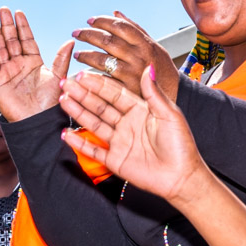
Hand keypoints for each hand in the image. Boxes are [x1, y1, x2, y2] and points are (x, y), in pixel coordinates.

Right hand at [0, 7, 73, 121]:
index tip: (18, 13)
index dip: (22, 26)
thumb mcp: (58, 77)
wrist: (38, 122)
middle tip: (3, 9)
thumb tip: (70, 41)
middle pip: (11, 41)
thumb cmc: (51, 103)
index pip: (26, 40)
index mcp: (34, 62)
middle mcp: (19, 65)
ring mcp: (7, 73)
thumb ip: (61, 59)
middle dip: (7, 25)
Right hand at [58, 66, 205, 203]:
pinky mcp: (114, 160)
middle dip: (82, 95)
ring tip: (63, 101)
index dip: (99, 85)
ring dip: (78, 112)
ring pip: (93, 124)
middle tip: (66, 84)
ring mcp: (119, 142)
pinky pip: (92, 150)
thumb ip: (154, 93)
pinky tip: (66, 133)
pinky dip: (79, 142)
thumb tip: (148, 68)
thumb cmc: (181, 146)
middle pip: (100, 106)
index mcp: (140, 111)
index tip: (83, 75)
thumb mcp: (169, 115)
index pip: (114, 94)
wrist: (181, 177)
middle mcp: (126, 124)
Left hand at [73, 11, 179, 99]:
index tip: (89, 20)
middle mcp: (139, 56)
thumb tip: (115, 13)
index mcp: (145, 44)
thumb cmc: (160, 68)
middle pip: (108, 41)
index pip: (120, 27)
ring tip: (77, 54)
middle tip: (76, 33)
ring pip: (102, 60)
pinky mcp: (126, 89)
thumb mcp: (153, 46)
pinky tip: (83, 74)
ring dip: (86, 55)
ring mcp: (132, 73)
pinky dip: (91, 76)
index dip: (102, 22)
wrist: (173, 95)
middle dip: (88, 35)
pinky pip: (104, 80)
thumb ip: (134, 29)